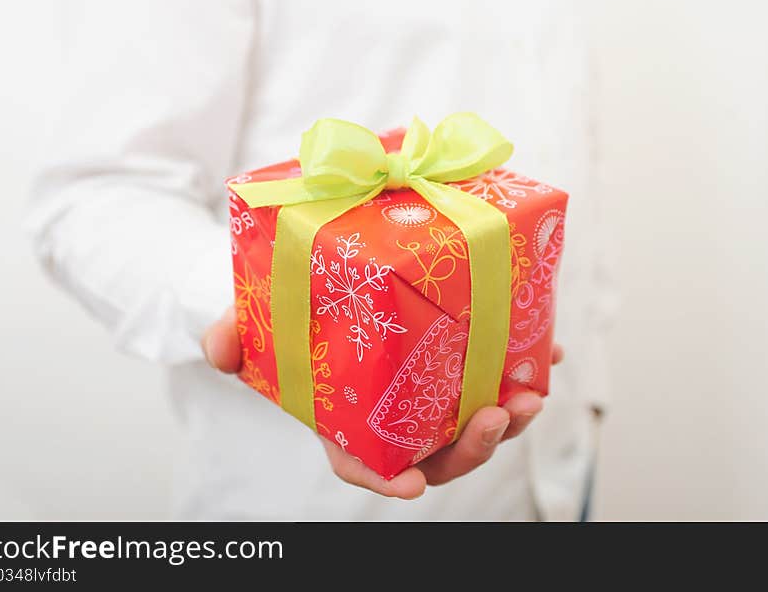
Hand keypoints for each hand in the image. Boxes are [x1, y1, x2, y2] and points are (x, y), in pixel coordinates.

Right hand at [202, 306, 563, 499]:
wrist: (323, 284)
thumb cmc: (292, 317)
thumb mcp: (258, 323)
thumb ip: (236, 336)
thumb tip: (218, 351)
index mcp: (347, 420)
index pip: (362, 463)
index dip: (384, 479)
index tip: (409, 483)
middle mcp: (395, 415)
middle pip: (437, 453)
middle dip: (471, 447)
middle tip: (493, 417)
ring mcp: (431, 392)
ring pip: (474, 423)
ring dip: (508, 417)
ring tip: (529, 393)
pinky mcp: (458, 362)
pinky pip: (495, 376)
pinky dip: (525, 367)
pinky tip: (549, 350)